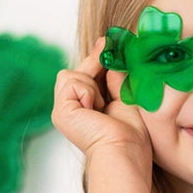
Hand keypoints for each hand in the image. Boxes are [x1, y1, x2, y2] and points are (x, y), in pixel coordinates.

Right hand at [52, 45, 152, 165]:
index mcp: (86, 109)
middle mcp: (71, 110)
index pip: (87, 75)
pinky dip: (87, 89)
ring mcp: (63, 111)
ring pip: (72, 74)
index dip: (98, 58)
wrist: (126, 151)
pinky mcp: (60, 111)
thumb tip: (112, 54)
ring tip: (105, 102)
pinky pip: (71, 81)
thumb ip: (116, 77)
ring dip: (92, 81)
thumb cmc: (131, 134)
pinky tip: (97, 106)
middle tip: (109, 44)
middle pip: (77, 71)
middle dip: (95, 60)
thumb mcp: (125, 96)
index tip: (110, 41)